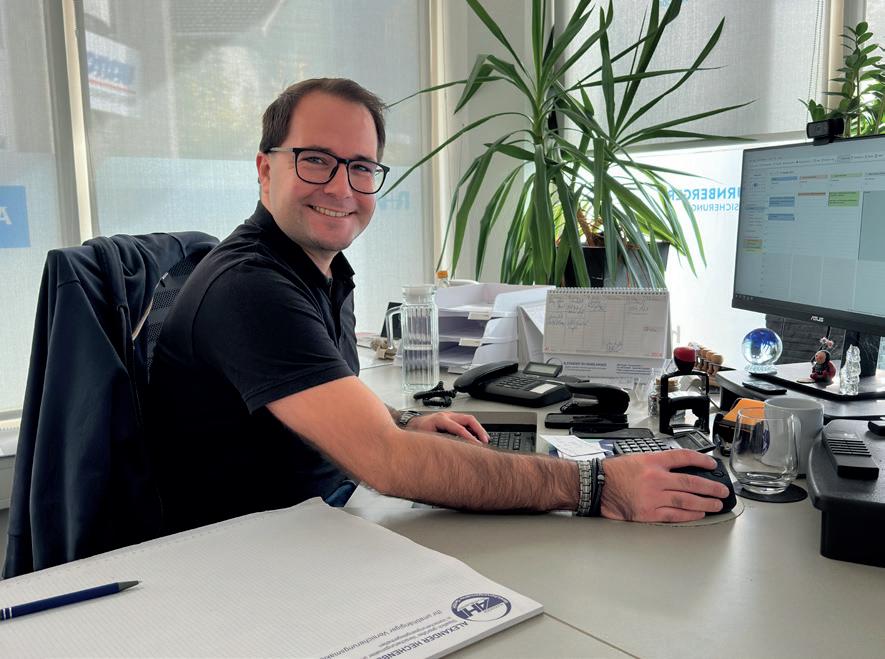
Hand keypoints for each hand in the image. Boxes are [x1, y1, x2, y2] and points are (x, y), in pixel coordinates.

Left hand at [405, 412, 488, 444]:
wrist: (411, 424)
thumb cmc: (417, 432)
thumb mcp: (427, 438)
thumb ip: (439, 442)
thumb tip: (453, 450)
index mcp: (440, 419)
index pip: (459, 428)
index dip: (469, 437)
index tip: (477, 445)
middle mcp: (446, 415)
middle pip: (468, 419)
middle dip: (479, 430)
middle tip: (485, 441)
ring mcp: (450, 416)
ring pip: (469, 419)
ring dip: (478, 429)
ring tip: (484, 440)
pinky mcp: (451, 418)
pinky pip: (465, 422)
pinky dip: (473, 429)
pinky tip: (477, 437)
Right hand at [600, 450, 729, 522]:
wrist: (595, 486)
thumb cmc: (612, 473)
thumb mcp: (635, 459)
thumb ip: (656, 464)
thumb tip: (677, 470)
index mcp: (652, 461)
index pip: (683, 457)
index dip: (701, 460)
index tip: (711, 464)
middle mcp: (655, 478)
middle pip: (691, 482)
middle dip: (710, 486)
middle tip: (722, 490)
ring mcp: (653, 496)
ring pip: (687, 500)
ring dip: (705, 502)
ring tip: (716, 504)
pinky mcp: (648, 513)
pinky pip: (675, 515)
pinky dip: (690, 514)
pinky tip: (699, 513)